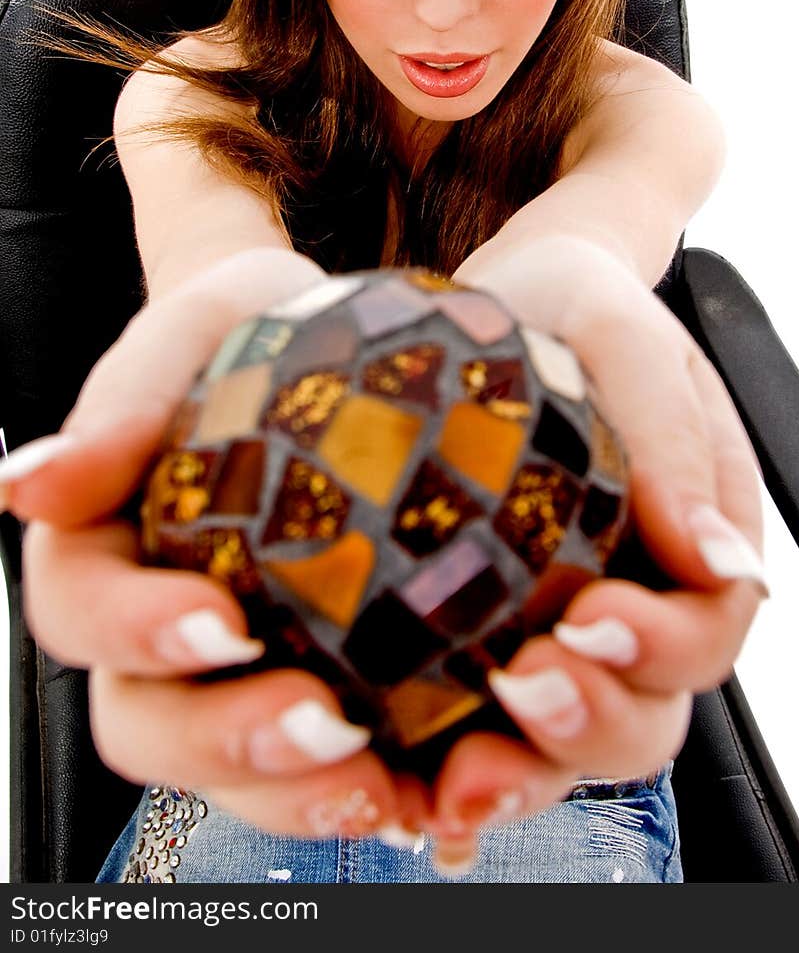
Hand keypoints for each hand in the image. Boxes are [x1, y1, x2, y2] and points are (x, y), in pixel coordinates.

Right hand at [1, 251, 436, 847]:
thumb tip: (23, 488)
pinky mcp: (317, 686)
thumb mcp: (198, 325)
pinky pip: (324, 763)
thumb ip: (120, 398)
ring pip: (232, 774)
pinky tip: (438, 782)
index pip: (81, 610)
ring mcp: (231, 675)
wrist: (331, 341)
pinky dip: (377, 786)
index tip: (221, 623)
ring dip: (299, 794)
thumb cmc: (250, 326)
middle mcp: (150, 633)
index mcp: (98, 551)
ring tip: (386, 785)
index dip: (136, 633)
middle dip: (223, 744)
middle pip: (146, 724)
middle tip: (325, 724)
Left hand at [417, 233, 767, 871]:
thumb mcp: (622, 333)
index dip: (660, 650)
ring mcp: (557, 624)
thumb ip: (672, 431)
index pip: (705, 630)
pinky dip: (446, 758)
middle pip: (644, 713)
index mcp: (693, 541)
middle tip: (520, 683)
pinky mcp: (480, 632)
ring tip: (452, 765)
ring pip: (562, 740)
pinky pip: (475, 719)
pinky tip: (396, 769)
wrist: (494, 298)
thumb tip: (720, 560)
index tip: (591, 620)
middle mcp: (635, 600)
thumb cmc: (571, 306)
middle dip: (590, 724)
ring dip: (518, 767)